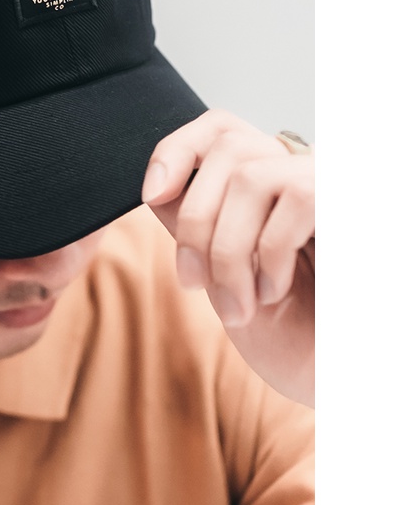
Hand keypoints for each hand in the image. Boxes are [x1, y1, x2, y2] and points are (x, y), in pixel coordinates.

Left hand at [141, 109, 314, 406]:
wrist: (333, 377)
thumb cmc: (293, 334)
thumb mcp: (225, 274)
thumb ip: (200, 225)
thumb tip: (159, 185)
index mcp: (271, 182)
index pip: (222, 127)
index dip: (177, 148)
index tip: (151, 195)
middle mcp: (305, 172)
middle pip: (228, 148)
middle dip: (195, 220)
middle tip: (193, 282)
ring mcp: (332, 185)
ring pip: (251, 176)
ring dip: (227, 248)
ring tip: (238, 303)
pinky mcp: (352, 205)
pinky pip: (297, 199)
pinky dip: (269, 252)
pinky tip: (273, 289)